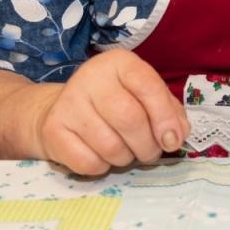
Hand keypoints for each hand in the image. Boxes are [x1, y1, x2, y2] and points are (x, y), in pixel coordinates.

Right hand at [30, 50, 189, 175]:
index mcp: (120, 63)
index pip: (148, 86)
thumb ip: (169, 112)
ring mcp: (68, 103)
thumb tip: (176, 136)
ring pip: (111, 146)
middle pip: (130, 119)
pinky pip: (89, 163)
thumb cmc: (116, 103)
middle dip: (148, 145)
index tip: (172, 140)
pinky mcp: (53, 130)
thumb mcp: (146, 97)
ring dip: (126, 158)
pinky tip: (101, 155)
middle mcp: (91, 77)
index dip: (165, 117)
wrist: (62, 111)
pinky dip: (103, 167)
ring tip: (124, 151)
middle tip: (149, 152)